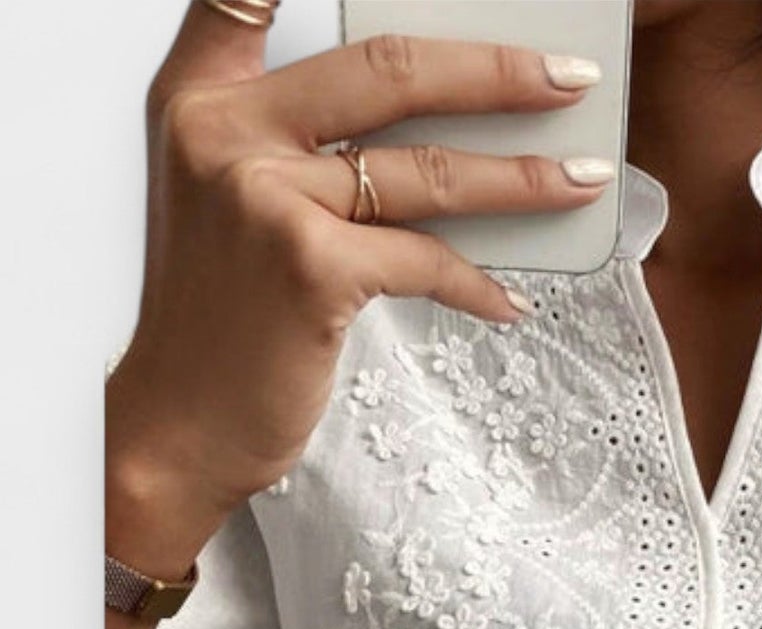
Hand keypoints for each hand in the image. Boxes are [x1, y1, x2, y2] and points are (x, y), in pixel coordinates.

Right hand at [110, 5, 615, 534]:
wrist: (180, 425)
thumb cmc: (221, 318)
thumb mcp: (233, 203)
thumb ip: (300, 142)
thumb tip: (433, 130)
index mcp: (200, 98)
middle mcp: (226, 132)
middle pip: (389, 70)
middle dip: (496, 70)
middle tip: (569, 79)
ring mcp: (267, 197)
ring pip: (427, 171)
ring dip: (521, 179)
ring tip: (581, 180)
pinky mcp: (310, 268)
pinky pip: (426, 261)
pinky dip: (477, 285)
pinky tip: (510, 301)